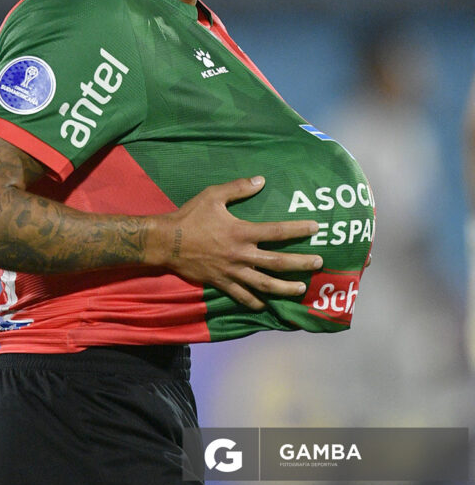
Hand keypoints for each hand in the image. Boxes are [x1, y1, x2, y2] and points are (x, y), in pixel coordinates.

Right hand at [149, 176, 321, 309]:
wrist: (166, 242)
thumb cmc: (190, 216)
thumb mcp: (213, 195)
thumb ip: (238, 188)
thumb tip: (261, 180)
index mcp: (241, 232)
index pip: (277, 232)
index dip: (298, 229)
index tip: (316, 228)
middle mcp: (241, 255)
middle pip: (277, 263)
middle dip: (301, 264)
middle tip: (319, 263)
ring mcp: (232, 272)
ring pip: (264, 284)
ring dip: (285, 288)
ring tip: (300, 289)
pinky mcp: (221, 283)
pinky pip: (242, 297)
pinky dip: (255, 302)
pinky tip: (266, 304)